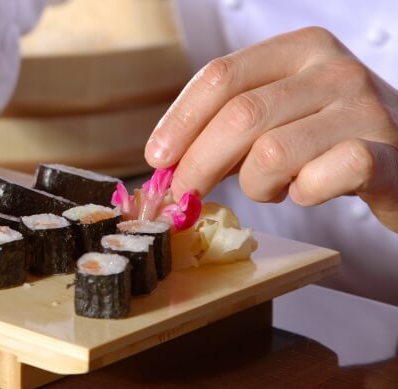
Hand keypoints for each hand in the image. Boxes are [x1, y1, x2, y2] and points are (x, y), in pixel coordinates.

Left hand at [145, 27, 397, 231]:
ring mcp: (364, 109)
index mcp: (299, 48)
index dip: (179, 120)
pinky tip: (309, 192)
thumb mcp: (279, 114)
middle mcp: (334, 69)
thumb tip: (166, 161)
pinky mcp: (386, 154)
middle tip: (183, 195)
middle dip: (198, 163)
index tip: (157, 158)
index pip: (220, 76)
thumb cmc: (328, 137)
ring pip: (271, 154)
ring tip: (272, 187)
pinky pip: (319, 180)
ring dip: (255, 186)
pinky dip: (301, 196)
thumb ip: (227, 126)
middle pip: (239, 116)